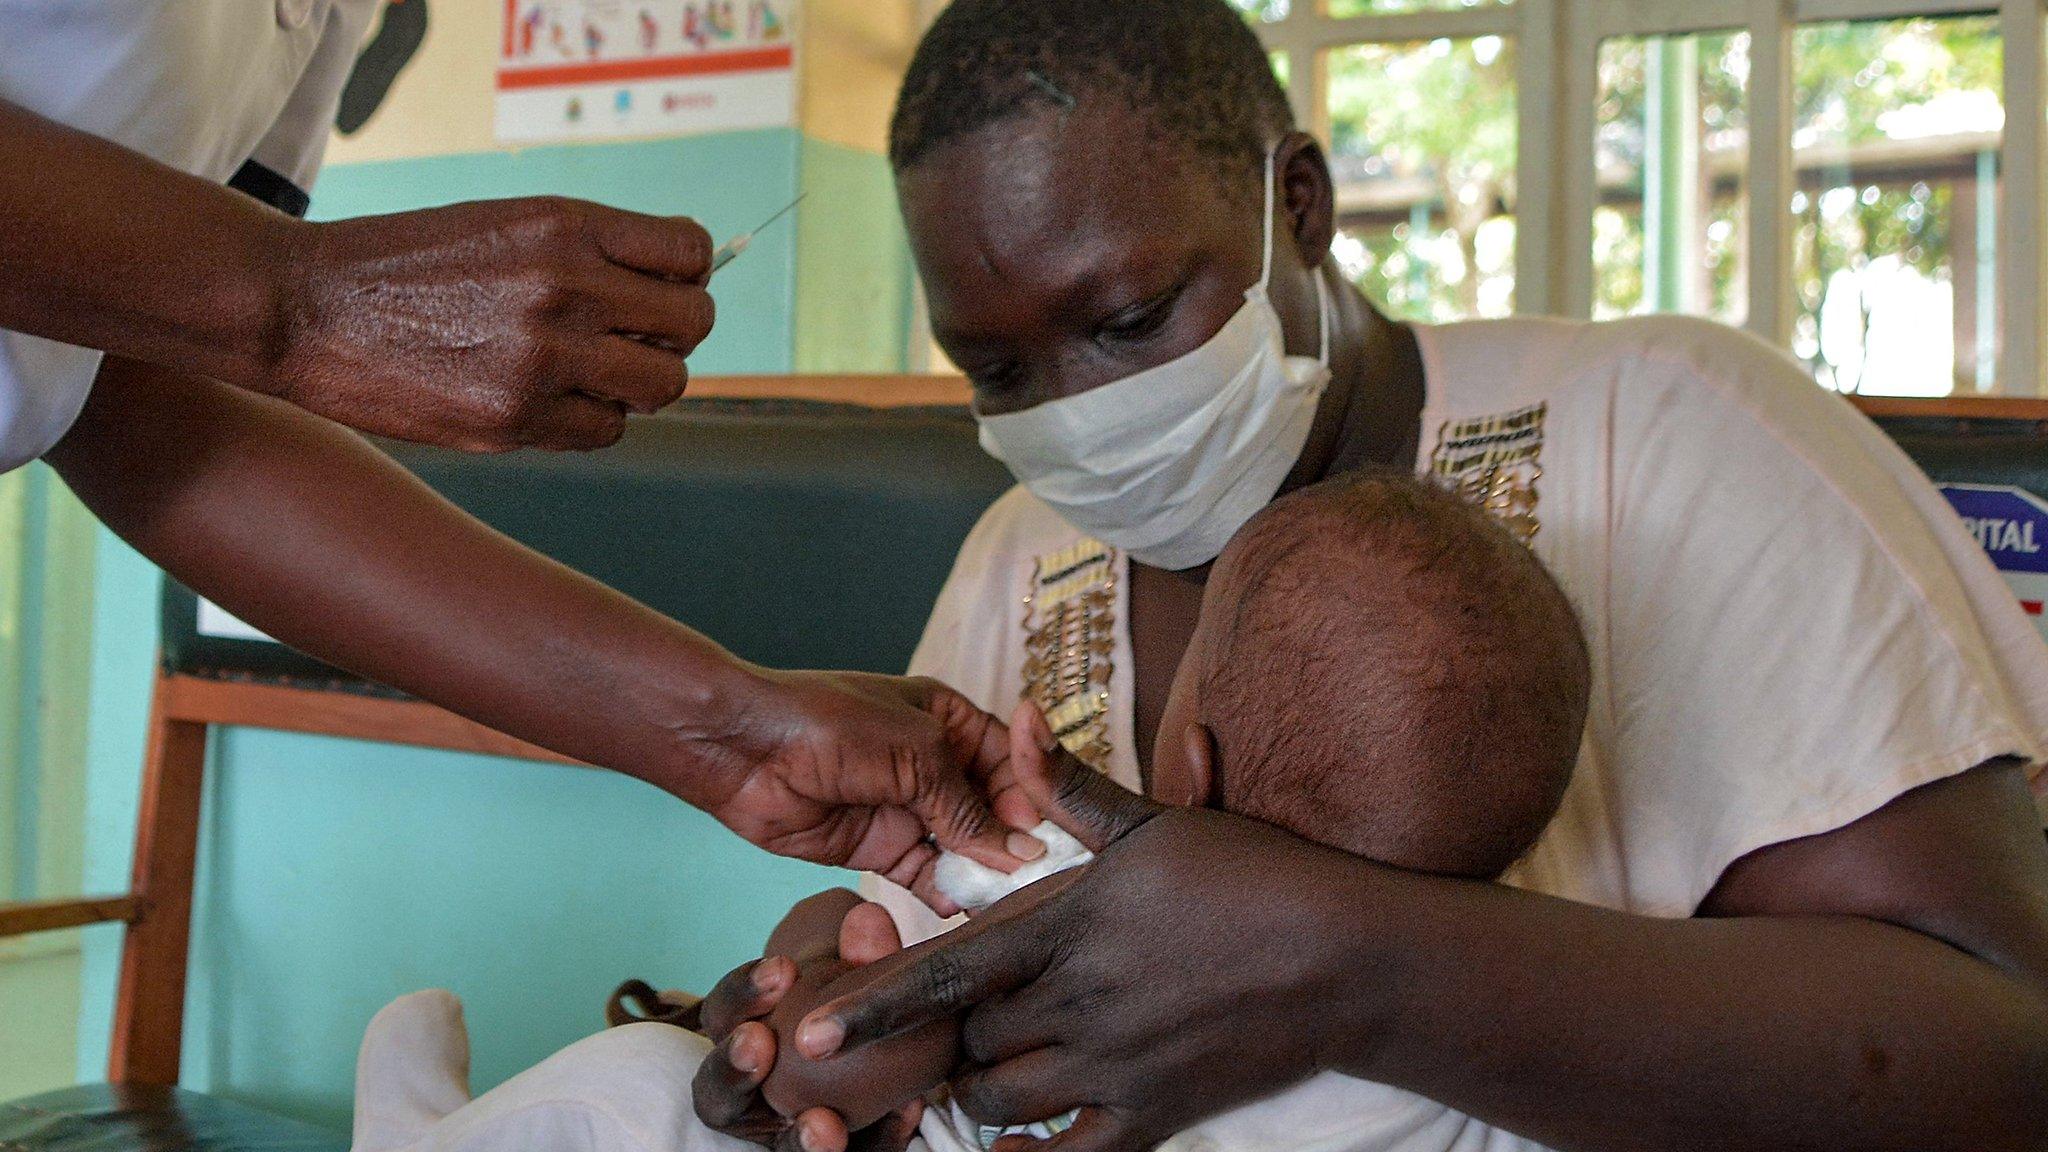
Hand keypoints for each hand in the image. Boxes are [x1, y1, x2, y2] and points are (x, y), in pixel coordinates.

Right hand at [271, 197, 715, 450]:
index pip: (691, 252)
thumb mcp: (505, 222)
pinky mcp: (517, 418)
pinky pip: (607, 431)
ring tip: (589, 371)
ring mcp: (544, 357)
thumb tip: (685, 278)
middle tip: (631, 338)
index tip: (657, 290)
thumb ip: (591, 247)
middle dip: (672, 334)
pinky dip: (590, 420)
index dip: (685, 275)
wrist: (303, 306)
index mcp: (565, 224)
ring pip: (662, 385)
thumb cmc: (409, 263)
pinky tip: (546, 398)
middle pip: (692, 323)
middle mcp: (565, 286)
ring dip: (639, 384)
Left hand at [691, 671, 1044, 910]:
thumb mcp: (916, 754)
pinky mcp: (882, 849)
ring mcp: (910, 810)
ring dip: (986, 875)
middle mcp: (938, 766)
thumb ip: (968, 806)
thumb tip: (1022, 853)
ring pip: (965, 849)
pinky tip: (968, 913)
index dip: (1036, 800)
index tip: (1057, 841)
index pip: (1014, 763)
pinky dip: (948, 894)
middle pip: (995, 812)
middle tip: (1042, 886)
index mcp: (952, 721)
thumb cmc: (829, 724)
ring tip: (1014, 907)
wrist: (743, 749)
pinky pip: (928, 876)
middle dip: (1017, 845)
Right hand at [694, 896, 926, 1151]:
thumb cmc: (846, 1002)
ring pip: (775, 1147)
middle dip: (733, 1070)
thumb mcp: (852, 971)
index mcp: (739, 1033)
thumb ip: (861, 950)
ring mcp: (782, 1132)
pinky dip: (878, 1139)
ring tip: (823, 1126)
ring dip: (796, 1138)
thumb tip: (868, 920)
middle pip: (718, 1094)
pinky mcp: (833, 1149)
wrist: (880, 1048)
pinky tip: (906, 1114)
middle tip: (757, 1044)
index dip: (743, 994)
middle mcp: (749, 1093)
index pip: (722, 1014)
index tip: (782, 969)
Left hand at [792, 756, 1379, 1151]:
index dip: (874, 1003)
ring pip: (1001, 1101)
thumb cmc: (1252, 876)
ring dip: (975, 1091)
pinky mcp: (1157, 1115)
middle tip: (930, 1029)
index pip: (948, 971)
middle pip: (967, 1040)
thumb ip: (1069, 785)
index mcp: (1071, 926)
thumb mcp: (1156, 822)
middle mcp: (1082, 1004)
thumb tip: (1015, 715)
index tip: (811, 1027)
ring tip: (972, 1070)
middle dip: (940, 1038)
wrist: (1350, 957)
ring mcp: (1118, 1067)